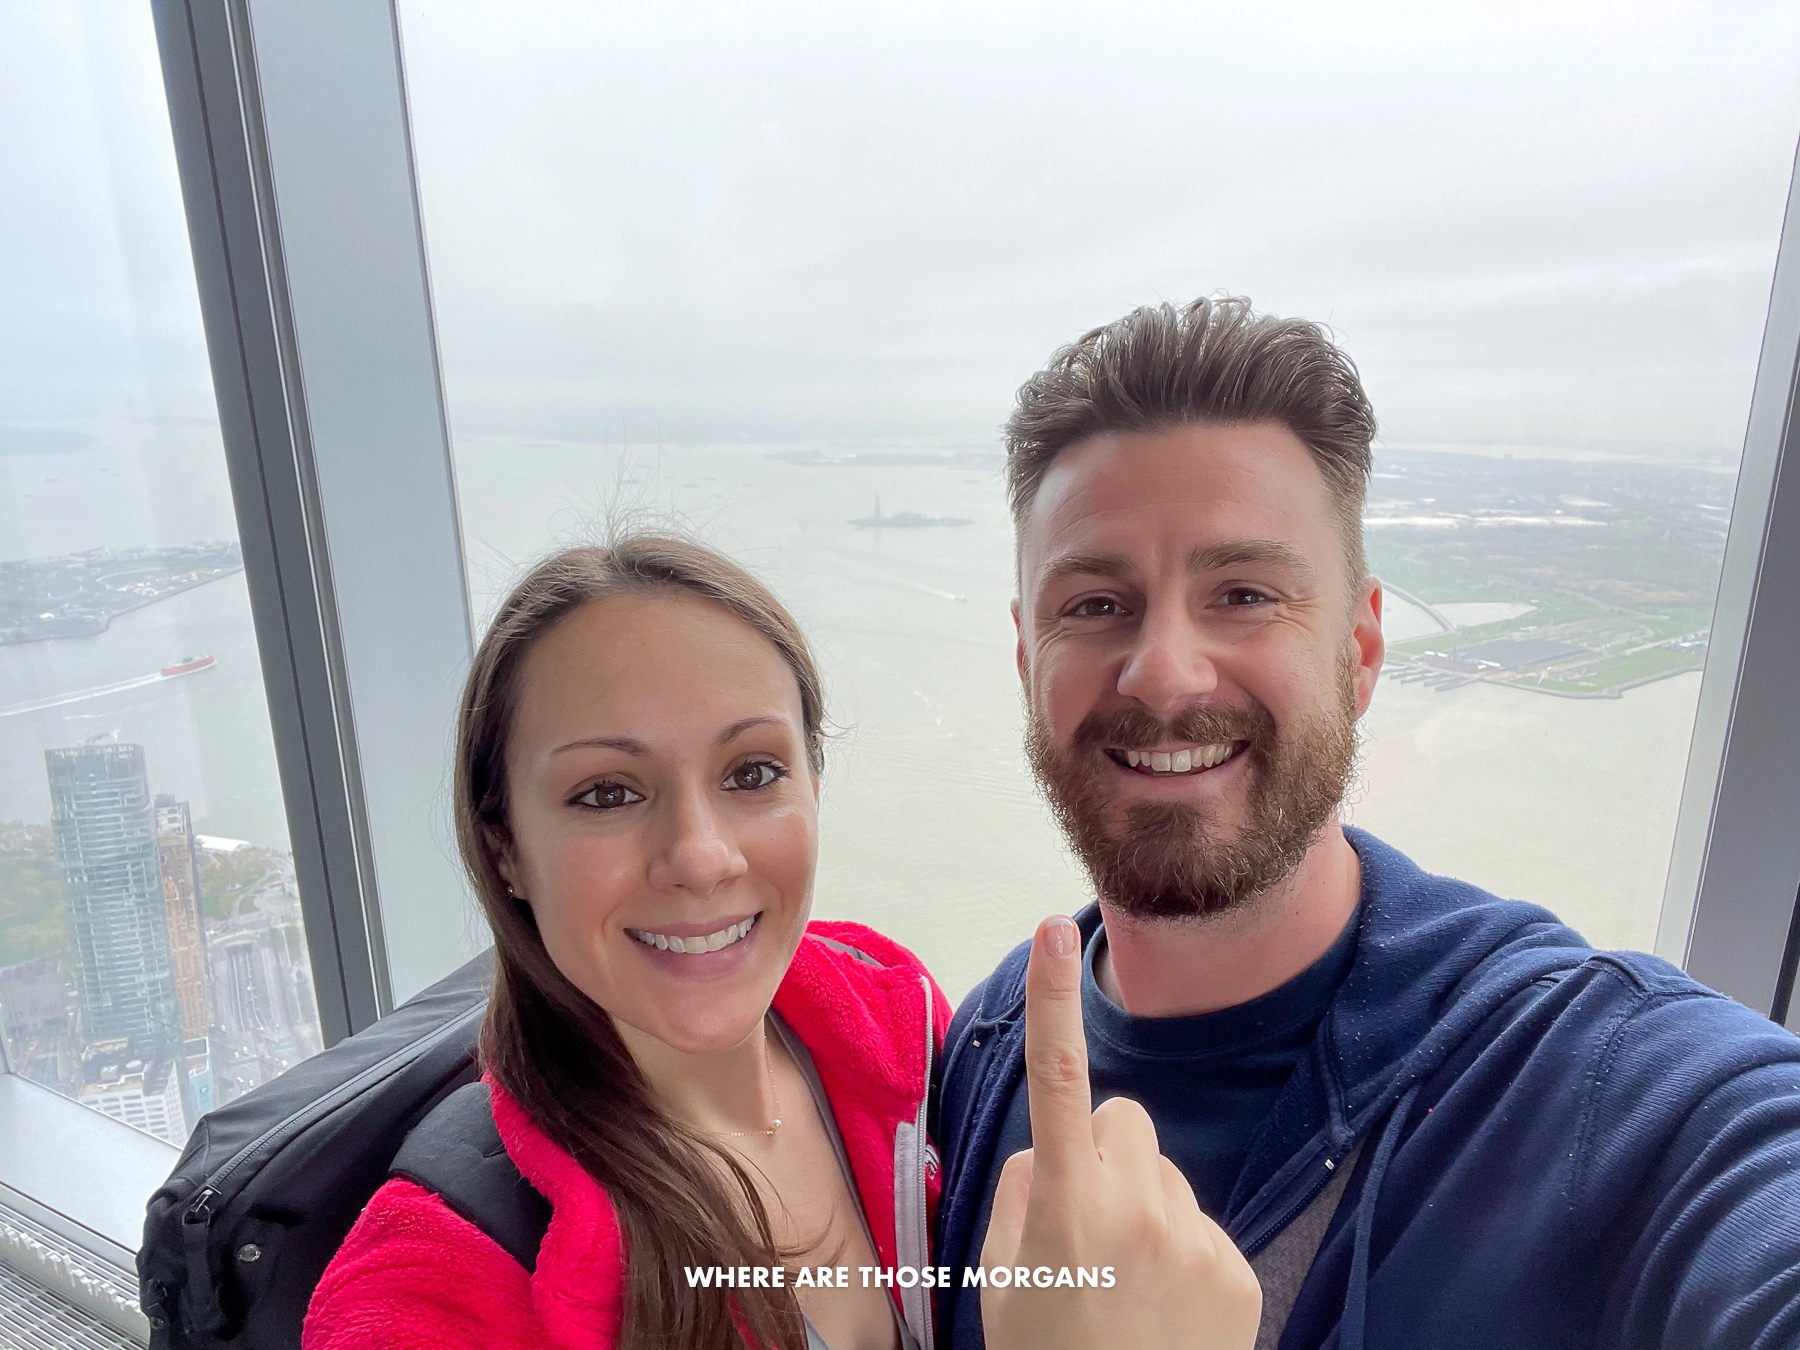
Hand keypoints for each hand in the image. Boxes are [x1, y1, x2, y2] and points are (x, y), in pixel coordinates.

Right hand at [979, 915, 1261, 1349]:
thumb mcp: (1001, 1280)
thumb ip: (1021, 1194)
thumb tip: (1050, 1153)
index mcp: (1065, 1206)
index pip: (1056, 1081)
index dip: (1052, 1000)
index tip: (1053, 929)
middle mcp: (1137, 1208)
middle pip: (1126, 1120)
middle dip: (1105, 1151)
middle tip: (1088, 1225)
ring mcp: (1195, 1237)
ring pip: (1166, 1172)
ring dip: (1146, 1204)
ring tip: (1128, 1283)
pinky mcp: (1237, 1268)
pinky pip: (1201, 1220)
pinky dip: (1181, 1250)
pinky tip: (1165, 1307)